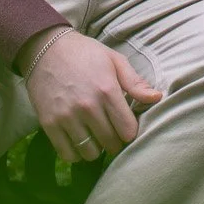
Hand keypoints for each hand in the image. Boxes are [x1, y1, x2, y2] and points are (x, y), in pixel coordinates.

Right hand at [19, 28, 161, 163]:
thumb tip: (157, 98)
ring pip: (91, 153)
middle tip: (110, 130)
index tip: (125, 124)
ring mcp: (67, 117)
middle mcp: (87, 106)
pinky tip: (78, 139)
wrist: (46, 48)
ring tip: (94, 134)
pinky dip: (76, 153)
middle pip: (111, 144)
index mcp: (107, 90)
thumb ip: (135, 82)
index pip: (128, 131)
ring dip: (96, 148)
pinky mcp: (49, 124)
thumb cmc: (85, 53)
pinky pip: (68, 155)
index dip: (130, 131)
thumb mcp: (113, 60)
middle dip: (114, 140)